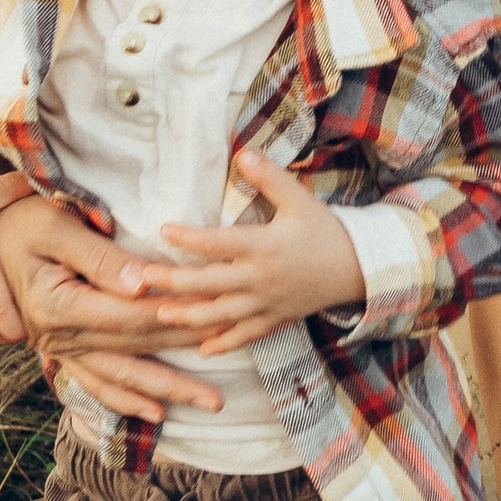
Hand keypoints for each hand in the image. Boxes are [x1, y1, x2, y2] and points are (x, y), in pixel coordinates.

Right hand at [0, 187, 235, 420]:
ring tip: (211, 403)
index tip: (221, 313)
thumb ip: (98, 257)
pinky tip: (157, 413)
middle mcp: (59, 335)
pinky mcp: (61, 350)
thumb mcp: (54, 227)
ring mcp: (59, 348)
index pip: (134, 314)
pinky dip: (126, 399)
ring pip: (122, 375)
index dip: (179, 315)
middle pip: (137, 347)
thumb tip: (141, 282)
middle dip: (188, 354)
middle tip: (237, 357)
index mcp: (59, 305)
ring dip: (168, 389)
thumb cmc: (17, 222)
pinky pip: (97, 382)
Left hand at [143, 147, 364, 357]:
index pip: (218, 243)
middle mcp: (260, 278)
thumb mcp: (299, 200)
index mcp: (264, 246)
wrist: (360, 268)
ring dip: (189, 316)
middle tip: (141, 280)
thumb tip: (242, 152)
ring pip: (221, 314)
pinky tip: (202, 349)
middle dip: (172, 282)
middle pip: (209, 283)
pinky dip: (224, 343)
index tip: (163, 231)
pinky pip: (246, 335)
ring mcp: (266, 303)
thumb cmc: (325, 230)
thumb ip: (269, 177)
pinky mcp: (275, 319)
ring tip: (161, 315)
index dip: (189, 238)